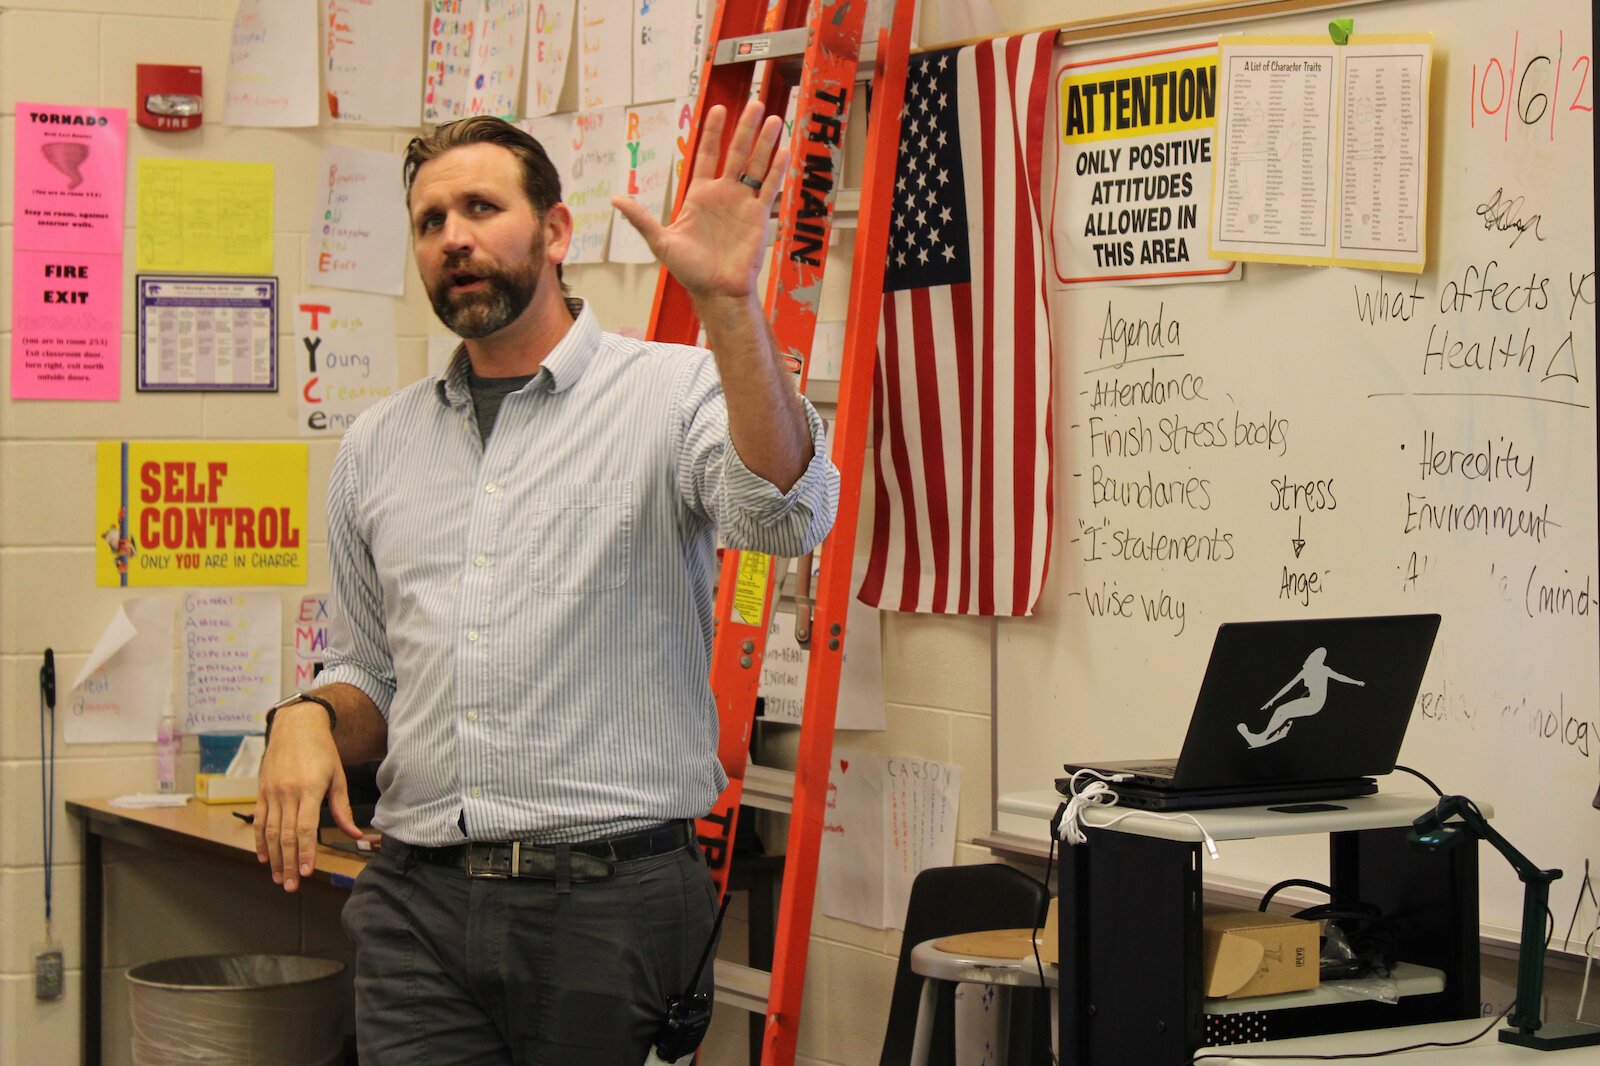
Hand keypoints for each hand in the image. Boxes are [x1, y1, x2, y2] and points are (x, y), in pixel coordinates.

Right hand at [253, 704, 361, 891]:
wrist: (296, 726)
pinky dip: (259, 841)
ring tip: (279, 878)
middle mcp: (288, 792)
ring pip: (269, 832)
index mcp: (310, 789)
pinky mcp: (261, 791)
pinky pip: (259, 820)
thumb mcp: (338, 777)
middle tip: (291, 886)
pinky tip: (265, 858)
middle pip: (285, 835)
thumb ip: (343, 809)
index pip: (304, 828)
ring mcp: (271, 792)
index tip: (307, 873)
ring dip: (274, 858)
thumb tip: (355, 835)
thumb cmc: (322, 751)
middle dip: (289, 864)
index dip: (304, 852)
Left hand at [612, 100, 788, 302]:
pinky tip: (784, 150)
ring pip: (756, 164)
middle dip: (745, 128)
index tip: (718, 109)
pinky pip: (769, 188)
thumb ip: (641, 218)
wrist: (716, 290)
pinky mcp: (758, 216)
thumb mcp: (661, 241)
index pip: (708, 154)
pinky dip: (777, 169)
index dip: (713, 132)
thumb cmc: (689, 269)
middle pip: (736, 152)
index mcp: (700, 195)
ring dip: (765, 142)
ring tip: (774, 118)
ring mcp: (743, 203)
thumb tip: (616, 199)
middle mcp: (723, 194)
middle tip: (755, 103)